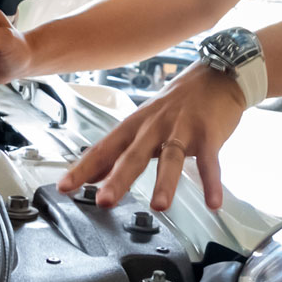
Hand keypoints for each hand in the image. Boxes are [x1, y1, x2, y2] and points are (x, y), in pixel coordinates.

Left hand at [57, 62, 245, 210]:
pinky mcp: (209, 134)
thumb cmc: (179, 101)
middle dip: (118, 178)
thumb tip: (92, 174)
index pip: (104, 148)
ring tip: (159, 206)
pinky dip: (211, 182)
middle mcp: (155, 126)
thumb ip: (119, 151)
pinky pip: (209, 161)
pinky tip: (213, 202)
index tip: (65, 187)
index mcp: (136, 125)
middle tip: (104, 201)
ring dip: (165, 182)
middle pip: (134, 154)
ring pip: (171, 157)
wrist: (216, 75)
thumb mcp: (143, 122)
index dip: (83, 168)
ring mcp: (183, 129)